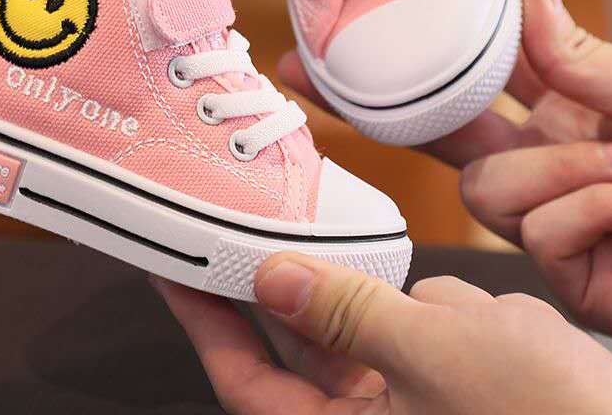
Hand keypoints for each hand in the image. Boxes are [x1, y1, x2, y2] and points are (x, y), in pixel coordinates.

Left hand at [152, 253, 611, 413]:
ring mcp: (407, 400)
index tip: (169, 266)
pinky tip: (375, 246)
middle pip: (287, 349)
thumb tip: (272, 275)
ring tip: (285, 215)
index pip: (246, 380)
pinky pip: (394, 318)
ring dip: (325, 279)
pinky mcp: (442, 375)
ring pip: (343, 326)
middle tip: (218, 223)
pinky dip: (383, 285)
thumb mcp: (438, 356)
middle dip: (258, 286)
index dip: (202, 321)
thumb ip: (348, 313)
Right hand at [280, 0, 611, 334]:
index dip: (409, 46)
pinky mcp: (565, 271)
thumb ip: (580, 54)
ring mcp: (550, 216)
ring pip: (484, 189)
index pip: (467, 69)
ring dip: (556, 172)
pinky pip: (535, 233)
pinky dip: (585, 216)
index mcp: (564, 106)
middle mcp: (545, 156)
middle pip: (439, 131)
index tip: (344, 27)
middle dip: (383, 105)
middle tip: (306, 70)